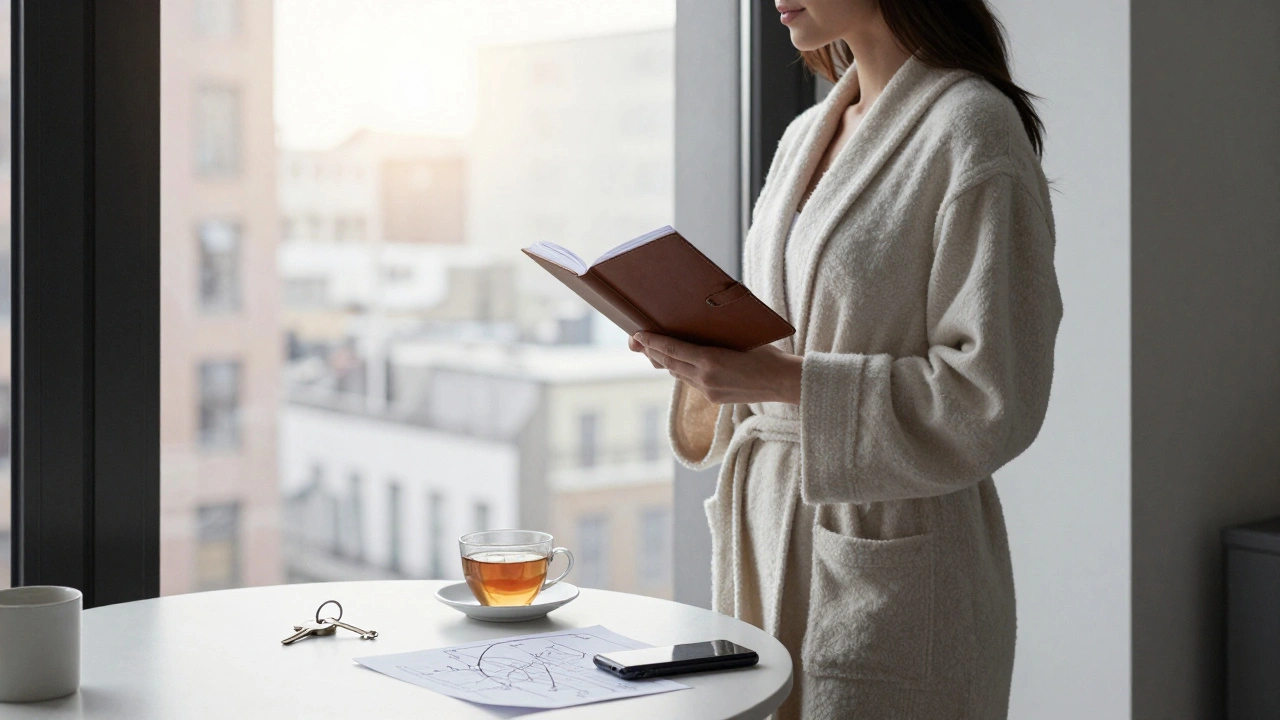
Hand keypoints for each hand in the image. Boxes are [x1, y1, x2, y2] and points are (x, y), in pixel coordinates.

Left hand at [629, 332, 802, 404]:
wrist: (784, 382)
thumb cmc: (767, 352)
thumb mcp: (740, 337)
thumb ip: (715, 334)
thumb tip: (697, 320)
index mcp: (711, 360)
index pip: (672, 350)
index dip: (653, 342)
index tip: (638, 334)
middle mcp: (705, 378)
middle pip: (669, 364)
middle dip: (651, 352)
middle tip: (636, 341)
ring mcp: (708, 391)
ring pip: (678, 375)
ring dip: (666, 362)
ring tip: (653, 350)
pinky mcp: (714, 399)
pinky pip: (691, 383)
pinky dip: (682, 371)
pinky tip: (678, 363)